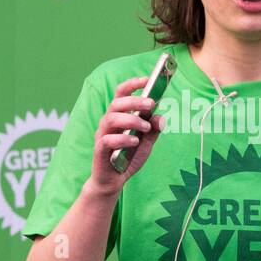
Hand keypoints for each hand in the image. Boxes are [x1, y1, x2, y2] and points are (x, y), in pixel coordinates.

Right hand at [85, 75, 164, 197]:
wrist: (115, 181)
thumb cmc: (128, 157)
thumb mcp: (146, 142)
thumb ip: (153, 129)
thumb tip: (160, 116)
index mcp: (119, 116)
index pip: (121, 94)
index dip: (132, 84)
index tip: (147, 79)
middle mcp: (108, 123)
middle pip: (116, 103)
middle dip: (134, 101)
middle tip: (151, 104)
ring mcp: (103, 136)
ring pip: (111, 119)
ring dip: (130, 119)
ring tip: (145, 126)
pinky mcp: (100, 151)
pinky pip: (107, 140)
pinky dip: (122, 138)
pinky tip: (134, 141)